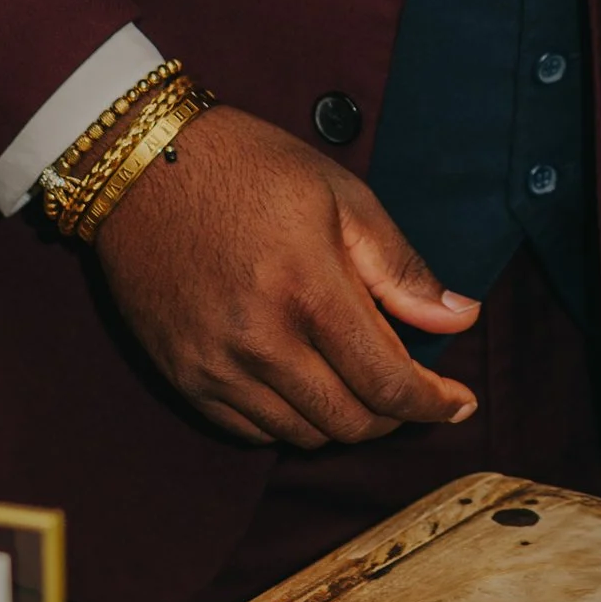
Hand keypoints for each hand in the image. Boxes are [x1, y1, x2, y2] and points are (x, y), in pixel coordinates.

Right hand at [92, 102, 482, 447]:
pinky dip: (290, 420)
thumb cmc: (250, 168)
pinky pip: (251, 431)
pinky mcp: (183, 376)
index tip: (459, 404)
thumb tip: (459, 320)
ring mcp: (215, 366)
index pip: (388, 384)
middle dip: (394, 413)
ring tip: (356, 377)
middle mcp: (259, 341)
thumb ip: (400, 269)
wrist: (140, 166)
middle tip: (409, 385)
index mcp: (308, 291)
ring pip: (302, 435)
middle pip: (350, 422)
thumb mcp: (341, 197)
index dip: (433, 405)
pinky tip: (304, 381)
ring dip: (343, 417)